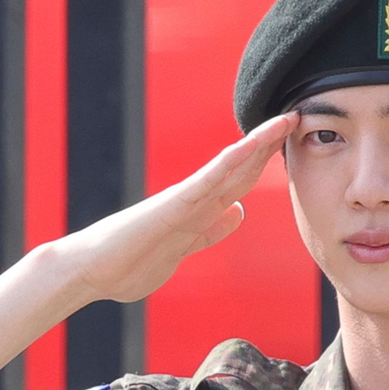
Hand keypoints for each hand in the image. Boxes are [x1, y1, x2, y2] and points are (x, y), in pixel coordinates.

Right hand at [61, 111, 299, 303]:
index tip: (291, 146)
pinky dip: (231, 160)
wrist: (90, 271)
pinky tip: (252, 144)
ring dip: (259, 143)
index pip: (240, 183)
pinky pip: (208, 178)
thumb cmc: (129, 266)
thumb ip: (210, 232)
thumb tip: (237, 212)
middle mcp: (195, 201)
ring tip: (286, 120)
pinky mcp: (173, 205)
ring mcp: (184, 200)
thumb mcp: (184, 249)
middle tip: (298, 118)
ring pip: (231, 166)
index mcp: (199, 213)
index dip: (265, 164)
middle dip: (270, 145)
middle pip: (241, 168)